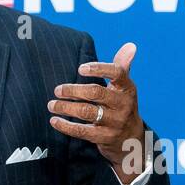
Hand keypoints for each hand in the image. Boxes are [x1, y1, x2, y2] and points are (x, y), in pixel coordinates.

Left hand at [48, 42, 145, 183]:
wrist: (132, 140)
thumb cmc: (122, 107)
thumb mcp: (125, 88)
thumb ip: (122, 66)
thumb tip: (130, 45)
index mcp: (128, 89)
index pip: (117, 73)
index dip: (99, 69)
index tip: (80, 69)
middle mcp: (123, 105)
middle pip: (97, 93)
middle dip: (74, 90)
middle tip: (57, 90)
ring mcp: (114, 122)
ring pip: (87, 112)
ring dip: (66, 107)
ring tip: (52, 104)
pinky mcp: (104, 138)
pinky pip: (82, 131)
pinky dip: (66, 126)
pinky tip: (54, 120)